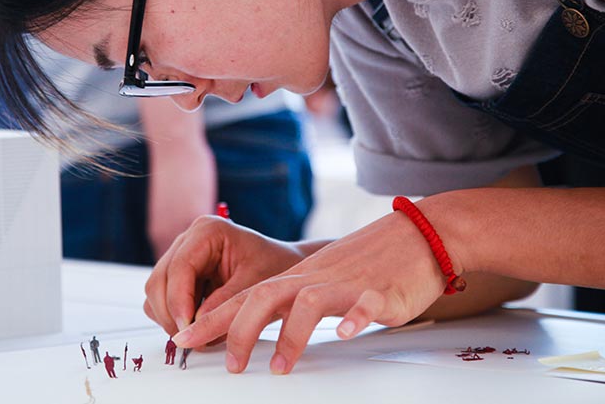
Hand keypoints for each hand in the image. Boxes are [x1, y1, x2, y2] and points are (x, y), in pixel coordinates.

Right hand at [143, 215, 306, 336]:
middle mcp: (189, 240)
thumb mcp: (257, 284)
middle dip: (171, 314)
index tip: (187, 328)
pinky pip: (163, 300)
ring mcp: (182, 257)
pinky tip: (199, 324)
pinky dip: (175, 317)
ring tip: (199, 333)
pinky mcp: (181, 276)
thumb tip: (195, 326)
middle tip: (191, 338)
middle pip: (159, 281)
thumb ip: (225, 302)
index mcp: (208, 230)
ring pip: (156, 292)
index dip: (178, 301)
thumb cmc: (276, 267)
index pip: (179, 268)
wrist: (285, 267)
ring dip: (171, 318)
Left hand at [171, 210, 452, 373]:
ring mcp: (349, 284)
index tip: (187, 338)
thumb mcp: (323, 279)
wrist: (418, 237)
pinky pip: (365, 304)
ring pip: (310, 302)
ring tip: (281, 368)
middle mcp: (317, 278)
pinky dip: (354, 318)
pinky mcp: (383, 292)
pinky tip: (346, 334)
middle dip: (241, 329)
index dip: (215, 317)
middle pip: (267, 296)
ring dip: (292, 335)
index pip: (247, 295)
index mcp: (301, 277)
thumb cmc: (371, 264)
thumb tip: (253, 324)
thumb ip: (291, 300)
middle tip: (231, 364)